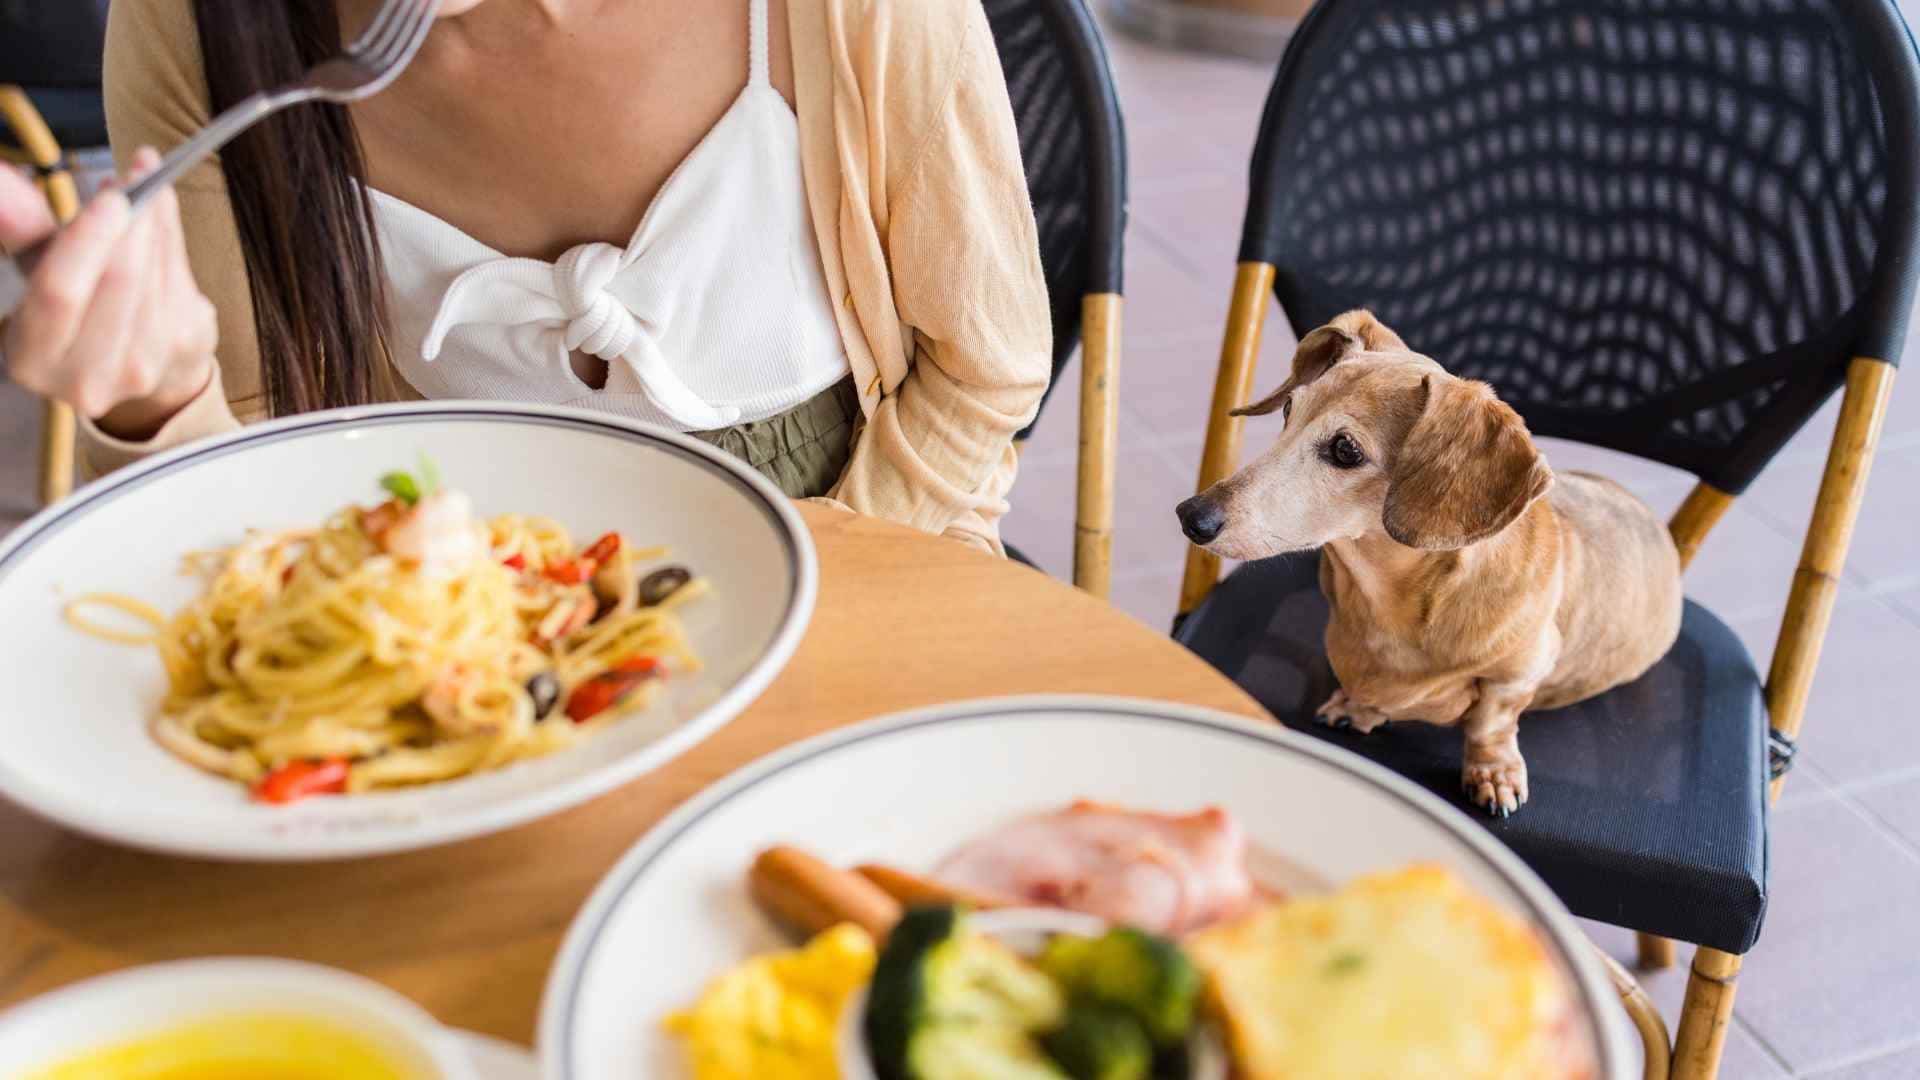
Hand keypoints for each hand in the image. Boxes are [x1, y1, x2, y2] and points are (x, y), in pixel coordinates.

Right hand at [1, 147, 216, 438]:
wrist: (129, 363)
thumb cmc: (77, 307)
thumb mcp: (37, 268)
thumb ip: (20, 227)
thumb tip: (1, 180)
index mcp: (34, 357)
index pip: (61, 292)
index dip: (89, 238)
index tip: (112, 195)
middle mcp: (88, 375)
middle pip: (121, 282)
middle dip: (133, 220)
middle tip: (135, 177)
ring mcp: (142, 368)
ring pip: (157, 276)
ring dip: (156, 223)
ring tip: (146, 188)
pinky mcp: (185, 352)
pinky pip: (184, 279)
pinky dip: (174, 238)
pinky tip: (161, 216)